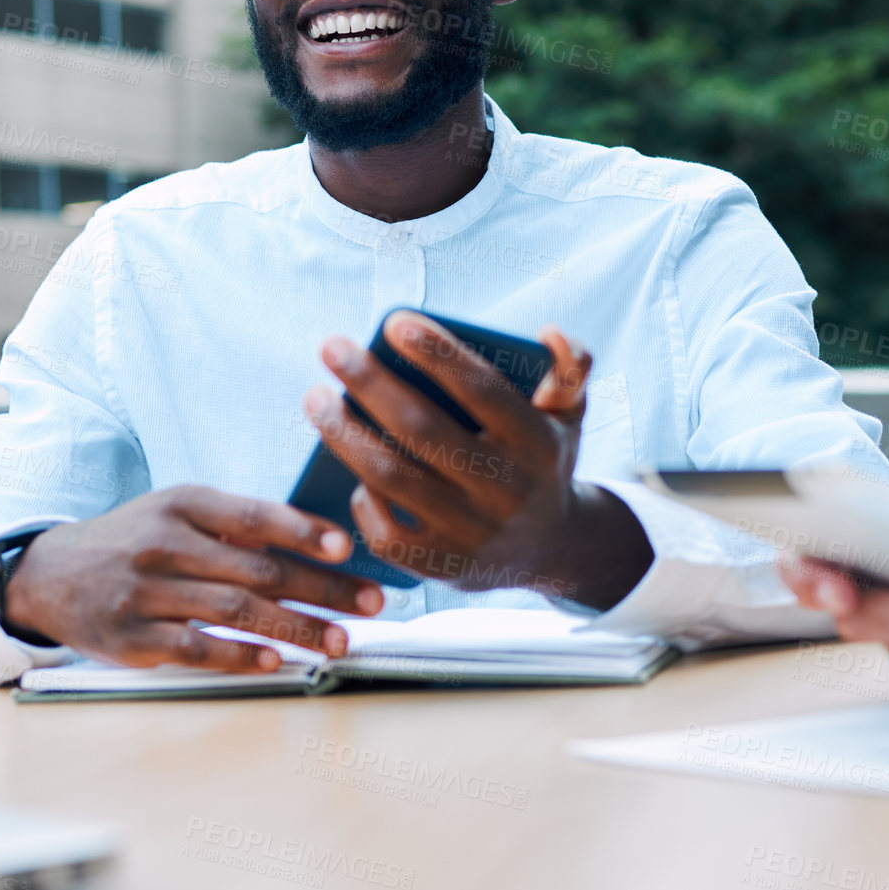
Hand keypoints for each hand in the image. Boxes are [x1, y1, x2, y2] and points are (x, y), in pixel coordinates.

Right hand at [5, 485, 384, 671]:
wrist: (52, 574)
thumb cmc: (136, 539)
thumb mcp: (178, 511)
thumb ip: (238, 523)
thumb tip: (320, 539)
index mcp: (184, 504)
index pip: (253, 514)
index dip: (302, 529)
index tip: (346, 545)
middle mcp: (165, 543)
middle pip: (256, 567)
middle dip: (321, 588)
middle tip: (371, 603)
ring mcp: (146, 593)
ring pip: (234, 610)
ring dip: (295, 628)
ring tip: (340, 642)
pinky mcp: (131, 638)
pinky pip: (196, 648)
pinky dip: (240, 656)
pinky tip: (277, 663)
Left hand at [303, 311, 651, 610]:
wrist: (552, 548)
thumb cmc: (542, 460)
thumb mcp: (570, 413)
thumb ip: (571, 366)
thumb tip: (546, 332)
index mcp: (536, 443)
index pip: (482, 389)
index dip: (437, 353)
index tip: (393, 321)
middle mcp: (505, 489)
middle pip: (421, 429)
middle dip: (369, 383)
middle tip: (331, 347)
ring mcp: (471, 532)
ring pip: (392, 478)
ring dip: (344, 434)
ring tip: (317, 398)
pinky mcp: (442, 567)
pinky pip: (384, 531)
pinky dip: (361, 498)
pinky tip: (347, 466)